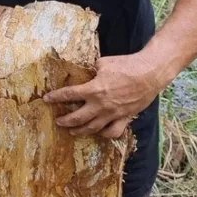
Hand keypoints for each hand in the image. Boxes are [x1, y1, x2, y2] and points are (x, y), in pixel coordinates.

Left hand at [42, 52, 170, 138]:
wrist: (150, 73)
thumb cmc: (127, 65)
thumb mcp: (104, 63)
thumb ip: (92, 71)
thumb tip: (87, 73)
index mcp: (94, 90)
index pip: (69, 95)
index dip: (55, 97)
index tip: (47, 99)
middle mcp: (101, 105)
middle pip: (77, 118)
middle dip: (65, 120)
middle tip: (58, 121)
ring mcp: (113, 114)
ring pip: (92, 128)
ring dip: (80, 131)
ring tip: (73, 131)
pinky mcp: (125, 118)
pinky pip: (112, 132)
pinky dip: (104, 134)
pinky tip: (99, 132)